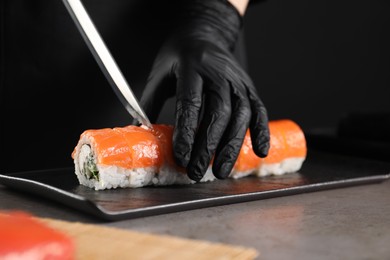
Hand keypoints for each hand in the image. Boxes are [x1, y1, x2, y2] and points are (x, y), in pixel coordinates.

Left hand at [139, 0, 269, 180]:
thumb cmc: (179, 55)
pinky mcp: (249, 87)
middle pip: (218, 113)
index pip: (191, 103)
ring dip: (233, 146)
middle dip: (208, 146)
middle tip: (198, 172)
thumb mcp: (160, 73)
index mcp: (192, 67)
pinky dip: (262, 131)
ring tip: (222, 171)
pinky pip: (260, 110)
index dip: (187, 133)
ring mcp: (238, 80)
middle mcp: (219, 73)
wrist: (205, 33)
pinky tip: (260, 152)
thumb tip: (139, 134)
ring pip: (241, 115)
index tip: (181, 157)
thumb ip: (149, 103)